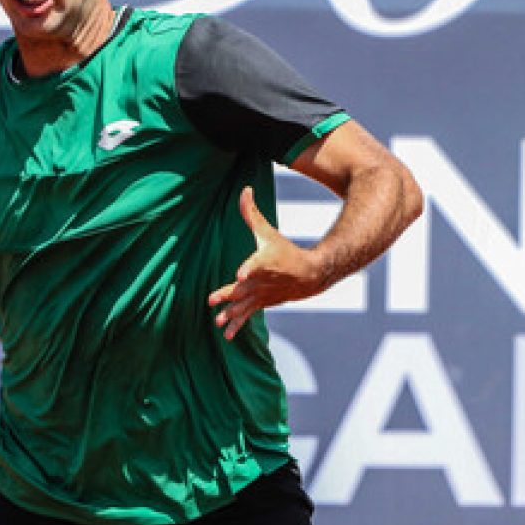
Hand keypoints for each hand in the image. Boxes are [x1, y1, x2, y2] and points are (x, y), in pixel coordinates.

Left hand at [208, 186, 324, 339]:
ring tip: (218, 322)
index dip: (248, 269)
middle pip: (244, 288)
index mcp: (264, 262)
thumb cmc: (285, 250)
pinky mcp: (262, 304)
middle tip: (214, 300)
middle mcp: (262, 281)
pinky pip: (248, 315)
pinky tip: (226, 335)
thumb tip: (245, 189)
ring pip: (244, 305)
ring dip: (231, 314)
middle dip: (230, 295)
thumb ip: (251, 213)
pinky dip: (238, 324)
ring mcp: (262, 295)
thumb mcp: (268, 231)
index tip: (240, 275)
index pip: (255, 264)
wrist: (310, 274)